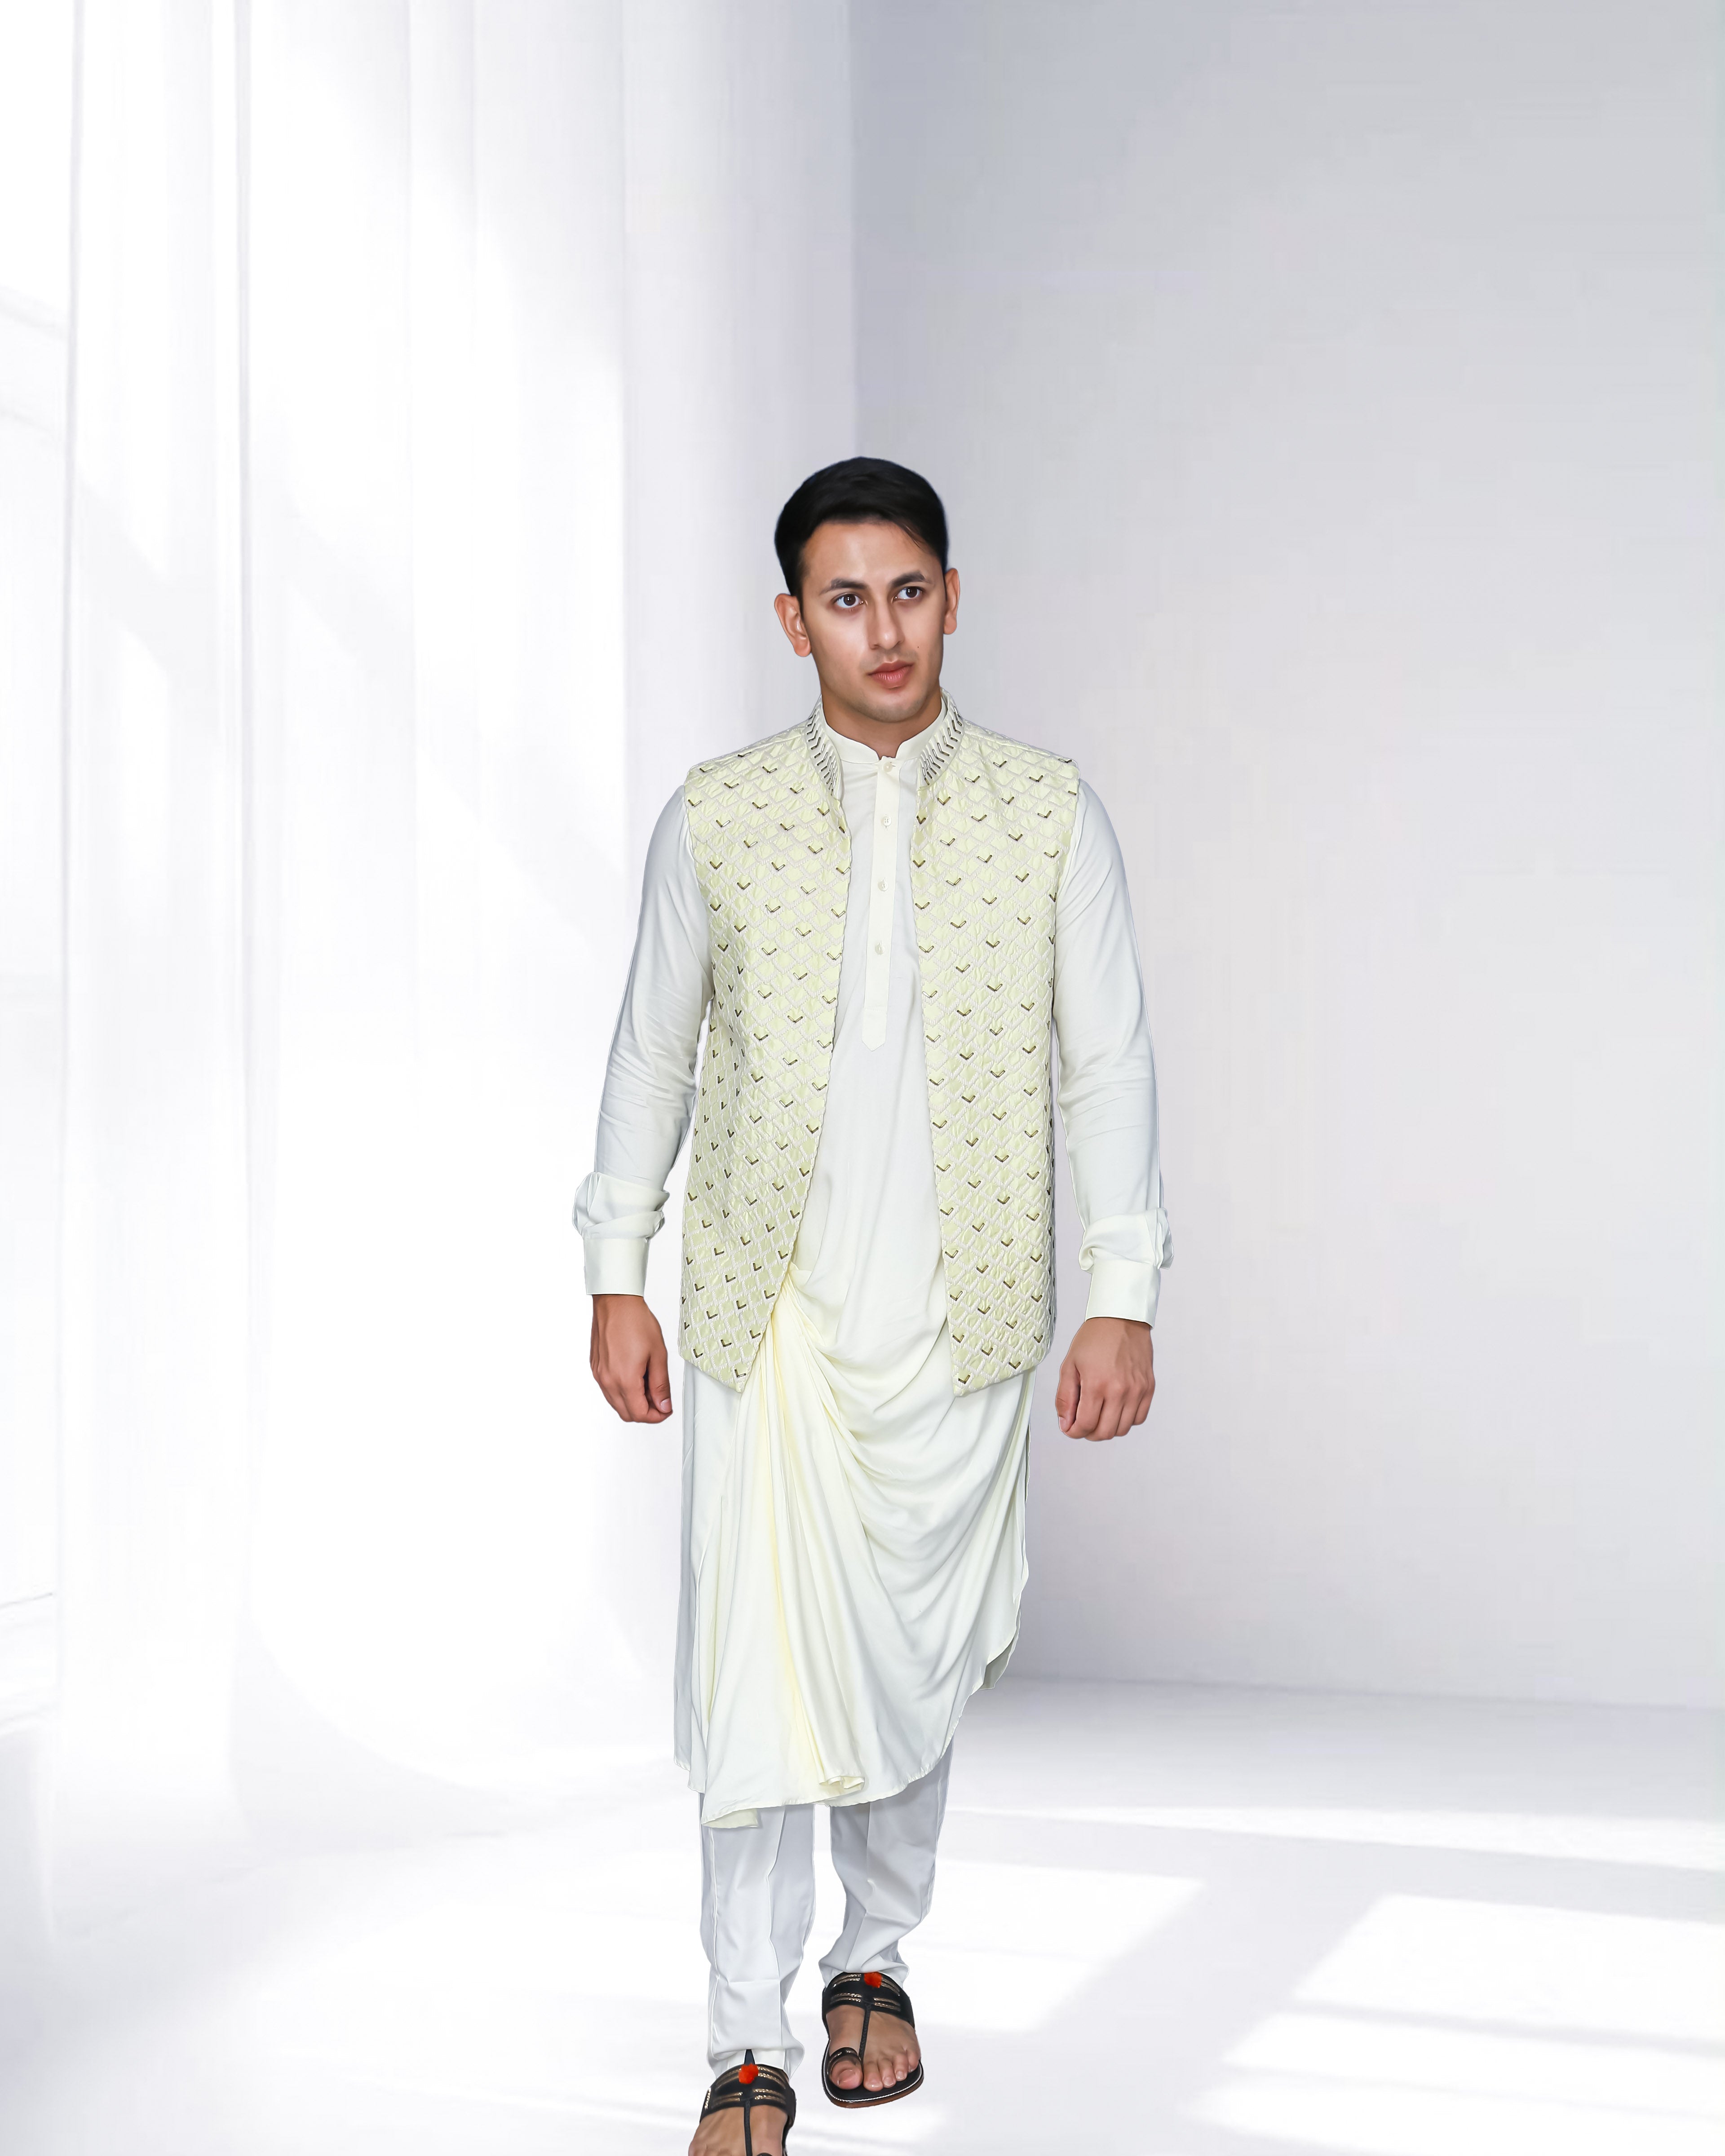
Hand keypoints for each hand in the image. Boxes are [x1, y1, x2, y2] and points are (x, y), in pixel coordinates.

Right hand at [590, 1294, 672, 1422]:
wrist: (615, 1302)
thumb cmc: (635, 1321)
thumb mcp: (658, 1354)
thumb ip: (661, 1385)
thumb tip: (664, 1405)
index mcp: (624, 1379)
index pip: (640, 1414)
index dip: (657, 1416)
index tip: (666, 1409)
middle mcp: (607, 1381)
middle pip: (627, 1414)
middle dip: (646, 1412)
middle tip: (660, 1399)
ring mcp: (599, 1375)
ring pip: (616, 1403)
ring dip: (633, 1402)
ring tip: (648, 1384)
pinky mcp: (595, 1368)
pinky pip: (608, 1390)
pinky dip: (622, 1391)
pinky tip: (634, 1376)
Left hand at [1055, 1317, 1154, 1440]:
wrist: (1121, 1318)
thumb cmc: (1095, 1338)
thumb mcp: (1069, 1364)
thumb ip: (1065, 1397)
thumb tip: (1065, 1423)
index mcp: (1097, 1384)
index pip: (1085, 1425)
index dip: (1074, 1432)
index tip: (1070, 1428)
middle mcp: (1120, 1390)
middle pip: (1105, 1432)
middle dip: (1089, 1433)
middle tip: (1082, 1423)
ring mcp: (1137, 1390)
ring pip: (1122, 1429)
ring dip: (1107, 1428)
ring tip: (1098, 1414)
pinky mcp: (1148, 1388)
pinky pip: (1139, 1418)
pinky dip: (1125, 1420)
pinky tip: (1115, 1408)